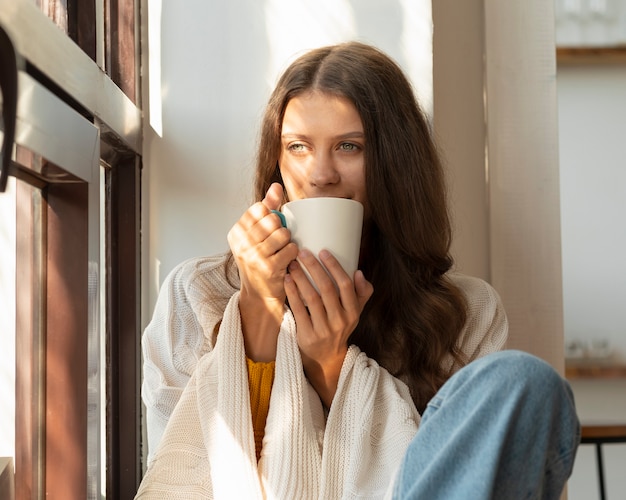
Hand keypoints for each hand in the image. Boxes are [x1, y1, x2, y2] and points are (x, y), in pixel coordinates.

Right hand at [227, 183, 297, 360]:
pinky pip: (292, 248)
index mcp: (236, 233)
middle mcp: (241, 244)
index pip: (259, 209)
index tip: (269, 229)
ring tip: (283, 251)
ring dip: (289, 241)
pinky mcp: (268, 268)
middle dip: (281, 228)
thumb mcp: (257, 236)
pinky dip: (294, 253)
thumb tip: (276, 185)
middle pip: (272, 219)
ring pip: (283, 233)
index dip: (270, 216)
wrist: (260, 297)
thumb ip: (267, 209)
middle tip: (279, 242)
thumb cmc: (261, 261)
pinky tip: (289, 260)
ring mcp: (253, 256)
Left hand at [284, 249, 372, 406]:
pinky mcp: (308, 336)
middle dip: (314, 268)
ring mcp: (324, 330)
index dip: (334, 267)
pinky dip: (292, 293)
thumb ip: (361, 293)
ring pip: (312, 298)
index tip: (323, 251)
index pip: (346, 285)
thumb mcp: (355, 312)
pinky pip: (299, 310)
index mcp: (353, 312)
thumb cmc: (340, 326)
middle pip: (327, 289)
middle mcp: (340, 321)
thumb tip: (359, 272)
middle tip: (302, 253)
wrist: (326, 357)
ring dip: (301, 278)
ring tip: (292, 264)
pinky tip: (287, 280)